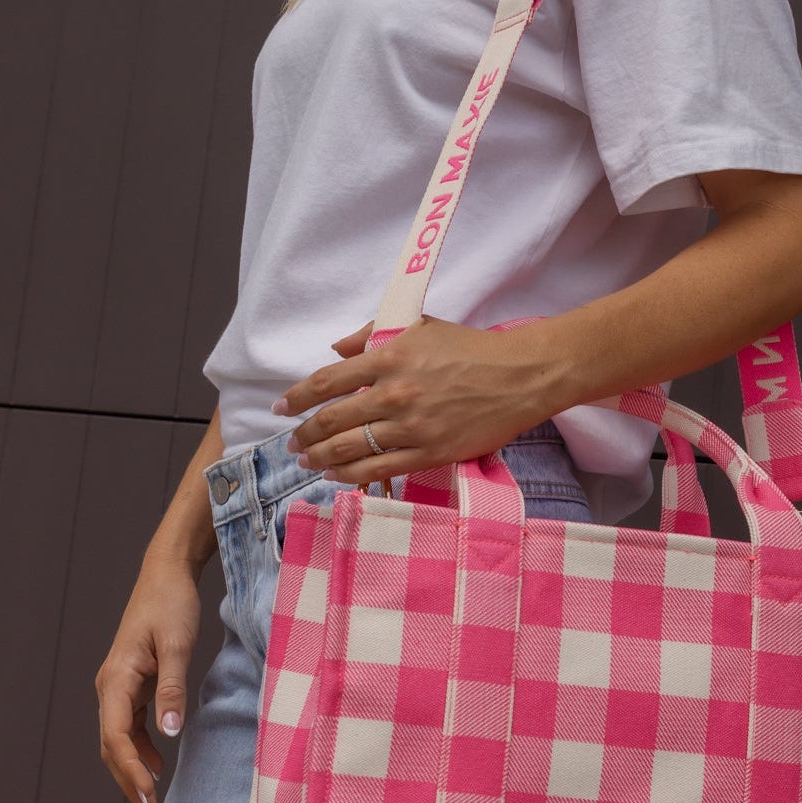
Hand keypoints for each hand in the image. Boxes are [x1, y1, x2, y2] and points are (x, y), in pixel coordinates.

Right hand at [94, 552, 203, 802]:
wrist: (166, 574)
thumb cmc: (172, 605)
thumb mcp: (178, 645)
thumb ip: (173, 689)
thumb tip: (171, 734)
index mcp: (116, 679)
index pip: (115, 737)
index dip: (130, 771)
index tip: (149, 796)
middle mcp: (110, 686)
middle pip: (112, 746)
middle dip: (128, 781)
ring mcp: (119, 686)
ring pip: (118, 739)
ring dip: (132, 769)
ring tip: (151, 801)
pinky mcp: (132, 683)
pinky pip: (129, 725)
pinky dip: (140, 748)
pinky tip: (158, 765)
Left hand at [274, 315, 560, 486]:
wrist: (518, 377)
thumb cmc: (470, 348)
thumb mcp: (419, 327)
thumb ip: (372, 335)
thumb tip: (337, 350)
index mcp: (388, 358)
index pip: (327, 382)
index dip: (297, 397)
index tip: (283, 407)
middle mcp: (393, 394)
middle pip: (331, 420)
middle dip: (303, 434)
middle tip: (292, 442)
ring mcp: (410, 426)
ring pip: (349, 449)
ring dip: (320, 457)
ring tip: (307, 460)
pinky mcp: (428, 453)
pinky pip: (378, 469)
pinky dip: (350, 475)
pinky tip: (336, 475)